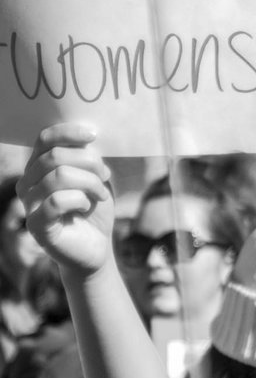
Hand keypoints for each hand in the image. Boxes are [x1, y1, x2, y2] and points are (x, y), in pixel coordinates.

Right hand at [17, 124, 115, 278]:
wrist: (95, 245)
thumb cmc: (93, 207)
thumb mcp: (94, 176)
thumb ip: (86, 156)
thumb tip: (88, 136)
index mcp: (38, 167)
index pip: (44, 139)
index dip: (68, 132)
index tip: (94, 135)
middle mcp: (27, 183)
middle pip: (55, 156)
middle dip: (89, 162)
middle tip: (105, 175)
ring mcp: (29, 204)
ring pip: (58, 176)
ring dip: (90, 182)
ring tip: (101, 194)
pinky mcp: (36, 225)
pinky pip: (56, 201)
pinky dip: (80, 200)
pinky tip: (86, 206)